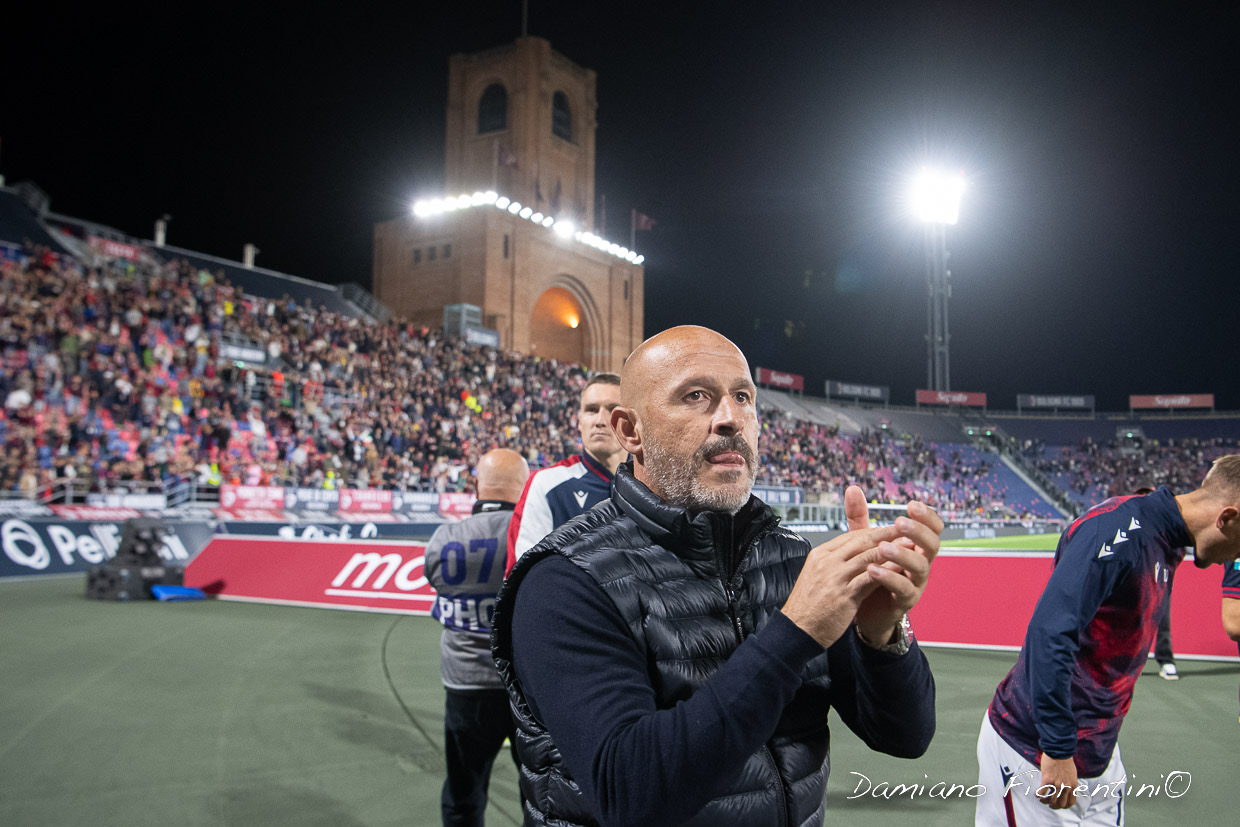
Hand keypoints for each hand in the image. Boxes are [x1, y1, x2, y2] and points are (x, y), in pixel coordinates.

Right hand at [782, 487, 937, 647]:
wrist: (797, 630)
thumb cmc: (808, 606)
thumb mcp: (817, 576)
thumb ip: (835, 564)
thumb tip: (853, 554)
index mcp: (820, 555)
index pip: (850, 536)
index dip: (872, 532)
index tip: (889, 529)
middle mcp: (827, 563)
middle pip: (860, 541)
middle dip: (885, 534)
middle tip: (905, 528)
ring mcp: (835, 578)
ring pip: (867, 557)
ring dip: (891, 549)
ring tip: (908, 545)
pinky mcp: (844, 595)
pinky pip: (870, 579)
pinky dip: (886, 572)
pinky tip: (900, 568)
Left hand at [852, 493, 942, 645]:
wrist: (864, 608)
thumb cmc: (869, 571)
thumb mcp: (864, 542)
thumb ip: (859, 517)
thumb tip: (852, 488)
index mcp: (914, 546)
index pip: (932, 528)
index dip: (927, 516)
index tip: (912, 505)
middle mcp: (920, 563)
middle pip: (932, 544)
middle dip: (918, 532)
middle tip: (900, 522)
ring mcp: (915, 582)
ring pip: (920, 566)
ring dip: (902, 554)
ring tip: (882, 548)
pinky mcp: (905, 600)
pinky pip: (904, 588)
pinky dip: (889, 578)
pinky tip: (872, 570)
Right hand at [1038, 754, 1077, 809]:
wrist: (1059, 750)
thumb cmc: (1065, 760)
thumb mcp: (1072, 774)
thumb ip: (1069, 783)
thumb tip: (1065, 789)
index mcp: (1073, 786)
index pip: (1070, 802)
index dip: (1064, 806)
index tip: (1059, 805)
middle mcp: (1066, 787)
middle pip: (1060, 803)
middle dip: (1054, 806)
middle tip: (1049, 804)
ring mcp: (1057, 784)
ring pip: (1050, 800)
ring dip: (1045, 801)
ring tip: (1042, 800)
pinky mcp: (1047, 779)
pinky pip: (1042, 792)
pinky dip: (1038, 795)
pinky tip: (1036, 794)